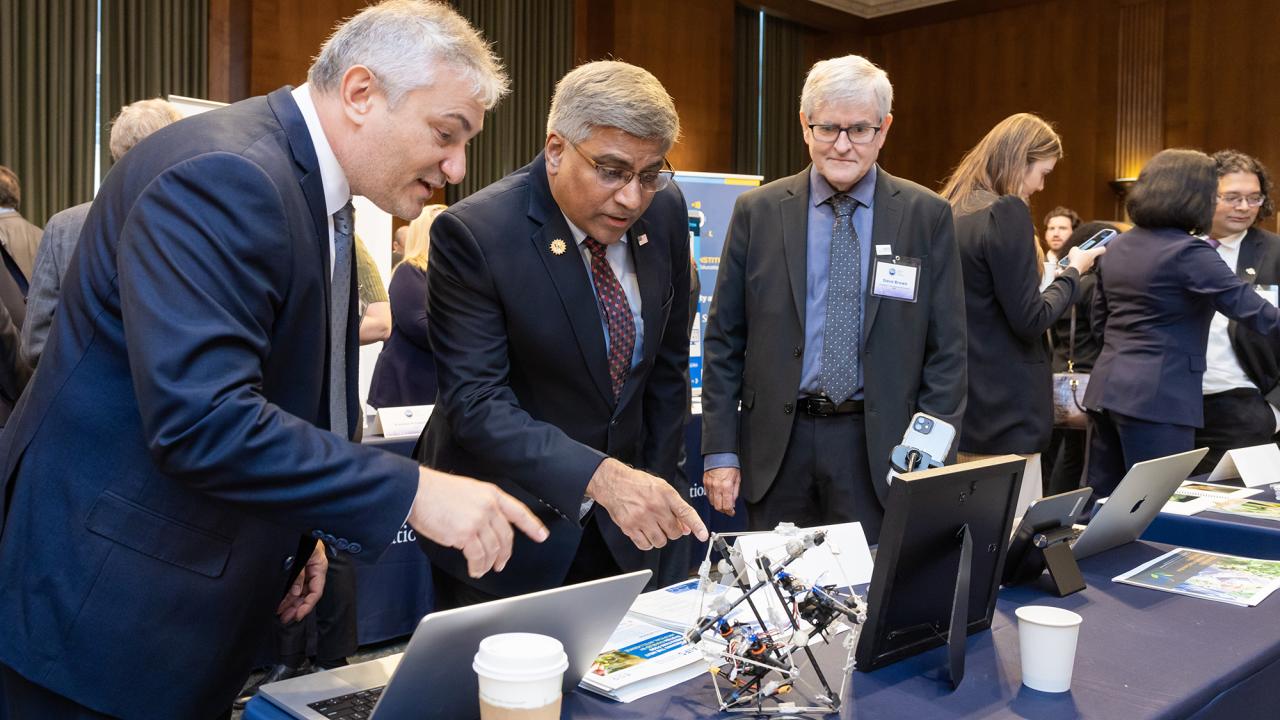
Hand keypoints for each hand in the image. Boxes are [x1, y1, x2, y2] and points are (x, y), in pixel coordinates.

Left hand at [277, 540, 326, 623]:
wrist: (293, 524)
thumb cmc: (301, 535)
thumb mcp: (303, 554)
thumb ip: (299, 574)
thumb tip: (296, 592)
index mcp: (319, 566)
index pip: (316, 592)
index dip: (307, 605)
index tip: (298, 615)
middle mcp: (312, 571)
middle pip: (306, 595)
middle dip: (296, 607)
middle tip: (286, 618)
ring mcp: (304, 570)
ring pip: (299, 592)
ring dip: (290, 603)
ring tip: (281, 613)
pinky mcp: (295, 569)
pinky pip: (293, 586)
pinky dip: (287, 595)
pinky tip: (281, 603)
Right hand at [408, 467, 548, 578]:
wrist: (416, 491)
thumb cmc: (434, 491)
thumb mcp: (467, 490)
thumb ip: (481, 506)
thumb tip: (485, 526)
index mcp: (491, 494)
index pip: (518, 511)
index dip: (532, 525)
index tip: (541, 535)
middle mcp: (488, 506)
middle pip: (506, 536)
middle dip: (506, 553)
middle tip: (502, 562)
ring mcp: (478, 520)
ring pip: (493, 549)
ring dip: (489, 563)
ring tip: (483, 568)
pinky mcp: (464, 534)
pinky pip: (478, 556)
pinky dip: (477, 566)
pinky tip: (474, 569)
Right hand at [587, 459, 709, 550]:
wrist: (613, 483)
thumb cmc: (637, 484)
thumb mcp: (661, 488)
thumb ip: (676, 507)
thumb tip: (687, 527)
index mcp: (665, 494)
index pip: (685, 512)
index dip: (697, 525)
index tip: (703, 535)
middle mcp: (655, 507)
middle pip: (674, 532)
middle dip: (673, 531)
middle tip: (666, 524)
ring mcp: (642, 518)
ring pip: (661, 541)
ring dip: (660, 538)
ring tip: (654, 527)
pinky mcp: (630, 527)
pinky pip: (645, 545)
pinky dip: (648, 543)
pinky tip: (645, 533)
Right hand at [703, 467, 740, 516]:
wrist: (720, 455)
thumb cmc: (730, 465)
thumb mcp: (737, 479)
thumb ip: (735, 492)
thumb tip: (733, 502)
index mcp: (726, 486)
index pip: (727, 506)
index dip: (730, 512)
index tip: (732, 512)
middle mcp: (717, 487)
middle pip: (718, 507)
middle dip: (723, 510)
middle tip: (727, 509)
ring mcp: (710, 485)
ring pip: (712, 502)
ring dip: (717, 504)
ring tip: (722, 502)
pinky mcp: (705, 483)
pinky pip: (707, 495)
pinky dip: (712, 498)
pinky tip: (716, 496)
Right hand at [1066, 244, 1105, 274]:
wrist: (1073, 270)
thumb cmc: (1076, 259)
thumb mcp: (1074, 249)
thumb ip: (1077, 248)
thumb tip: (1076, 249)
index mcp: (1093, 253)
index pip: (1102, 249)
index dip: (1101, 247)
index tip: (1099, 246)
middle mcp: (1093, 260)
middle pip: (1093, 255)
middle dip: (1088, 254)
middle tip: (1082, 252)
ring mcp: (1089, 266)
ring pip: (1088, 261)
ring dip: (1084, 259)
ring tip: (1076, 258)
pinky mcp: (1084, 270)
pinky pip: (1083, 265)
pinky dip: (1080, 264)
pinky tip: (1074, 263)